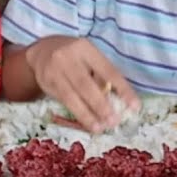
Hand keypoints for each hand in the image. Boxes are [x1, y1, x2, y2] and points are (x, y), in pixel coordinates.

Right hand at [25, 36, 139, 131]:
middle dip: (101, 105)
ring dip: (87, 114)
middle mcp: (68, 57)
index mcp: (86, 48)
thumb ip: (100, 75)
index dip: (122, 89)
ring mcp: (54, 70)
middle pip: (86, 84)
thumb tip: (117, 101)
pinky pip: (63, 101)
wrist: (42, 51)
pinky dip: (76, 113)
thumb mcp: (88, 57)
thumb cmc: (74, 57)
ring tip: (99, 128)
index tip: (134, 106)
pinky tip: (86, 122)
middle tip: (113, 121)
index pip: (108, 70)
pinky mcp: (46, 82)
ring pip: (72, 96)